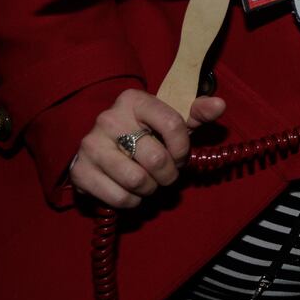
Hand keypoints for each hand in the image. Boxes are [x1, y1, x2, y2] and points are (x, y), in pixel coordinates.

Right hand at [69, 89, 226, 207]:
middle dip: (169, 173)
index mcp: (133, 99)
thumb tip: (220, 105)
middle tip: (167, 173)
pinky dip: (132, 201)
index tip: (181, 155)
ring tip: (151, 182)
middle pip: (156, 158)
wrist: (105, 146)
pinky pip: (118, 197)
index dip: (183, 148)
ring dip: (151, 188)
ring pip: (136, 180)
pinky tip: (133, 191)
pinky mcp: (79, 171)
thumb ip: (198, 112)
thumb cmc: (146, 131)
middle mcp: (108, 118)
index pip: (173, 125)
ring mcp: (90, 145)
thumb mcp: (173, 118)